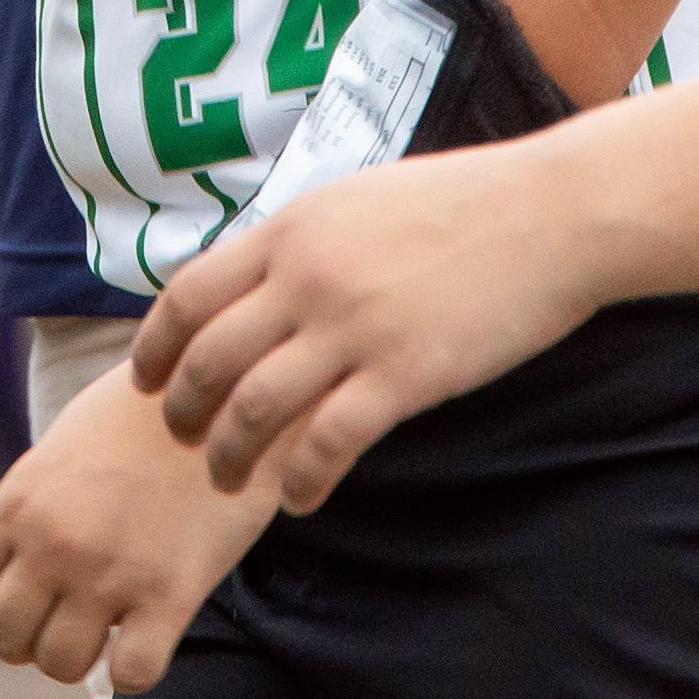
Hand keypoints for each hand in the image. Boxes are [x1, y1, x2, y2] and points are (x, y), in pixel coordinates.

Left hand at [0, 345, 281, 692]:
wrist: (228, 391)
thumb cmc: (143, 417)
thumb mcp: (64, 448)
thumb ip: (30, 505)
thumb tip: (11, 563)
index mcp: (20, 500)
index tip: (8, 601)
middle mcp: (54, 541)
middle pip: (1, 636)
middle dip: (25, 640)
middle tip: (60, 619)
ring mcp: (110, 571)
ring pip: (59, 665)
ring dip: (78, 657)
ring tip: (104, 626)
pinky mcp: (171, 594)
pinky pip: (131, 676)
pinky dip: (136, 669)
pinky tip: (149, 635)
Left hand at [133, 143, 605, 513]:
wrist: (551, 213)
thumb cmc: (462, 204)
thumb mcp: (357, 200)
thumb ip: (301, 240)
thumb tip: (253, 277)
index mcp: (292, 230)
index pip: (187, 296)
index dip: (154, 348)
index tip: (147, 383)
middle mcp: (308, 278)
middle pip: (208, 361)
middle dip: (183, 413)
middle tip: (185, 443)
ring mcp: (354, 328)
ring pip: (255, 411)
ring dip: (231, 458)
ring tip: (232, 482)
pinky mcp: (404, 375)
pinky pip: (328, 444)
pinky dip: (301, 481)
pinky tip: (301, 499)